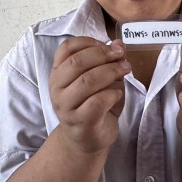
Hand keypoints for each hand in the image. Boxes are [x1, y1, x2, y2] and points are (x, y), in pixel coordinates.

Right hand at [49, 37, 129, 153]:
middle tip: (121, 56)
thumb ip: (107, 60)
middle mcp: (57, 89)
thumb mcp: (100, 78)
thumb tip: (118, 44)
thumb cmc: (92, 104)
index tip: (108, 45)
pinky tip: (118, 94)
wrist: (86, 139)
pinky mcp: (81, 122)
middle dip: (103, 55)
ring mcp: (66, 107)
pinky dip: (112, 93)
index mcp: (58, 73)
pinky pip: (97, 102)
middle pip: (77, 62)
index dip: (89, 42)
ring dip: (111, 71)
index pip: (66, 48)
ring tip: (125, 70)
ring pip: (87, 81)